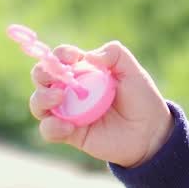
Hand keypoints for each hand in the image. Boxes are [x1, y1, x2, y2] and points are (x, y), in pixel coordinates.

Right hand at [29, 40, 173, 167]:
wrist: (150, 132)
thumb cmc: (141, 98)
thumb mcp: (133, 71)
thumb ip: (115, 54)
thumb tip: (89, 56)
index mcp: (84, 70)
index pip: (61, 57)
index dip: (61, 54)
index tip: (72, 58)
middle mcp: (70, 89)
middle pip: (42, 76)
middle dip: (42, 73)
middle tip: (58, 79)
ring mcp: (68, 111)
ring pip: (38, 102)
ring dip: (42, 98)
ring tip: (59, 99)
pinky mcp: (69, 133)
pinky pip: (48, 130)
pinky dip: (51, 126)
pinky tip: (68, 127)